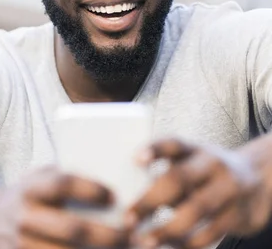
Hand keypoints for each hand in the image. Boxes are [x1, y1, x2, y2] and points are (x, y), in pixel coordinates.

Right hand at [0, 166, 130, 248]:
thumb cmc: (28, 197)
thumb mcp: (38, 179)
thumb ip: (64, 177)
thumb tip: (113, 176)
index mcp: (30, 190)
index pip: (61, 185)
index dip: (89, 189)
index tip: (114, 195)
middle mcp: (24, 218)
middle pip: (70, 229)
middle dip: (106, 235)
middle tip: (132, 232)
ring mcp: (21, 245)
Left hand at [126, 138, 271, 248]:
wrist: (256, 181)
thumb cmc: (204, 174)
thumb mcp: (189, 163)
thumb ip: (165, 174)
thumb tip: (130, 200)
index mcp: (194, 149)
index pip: (172, 144)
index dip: (154, 149)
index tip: (136, 160)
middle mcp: (212, 165)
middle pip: (179, 179)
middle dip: (150, 201)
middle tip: (127, 218)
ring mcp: (229, 188)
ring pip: (196, 209)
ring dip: (167, 228)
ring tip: (144, 241)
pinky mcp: (239, 214)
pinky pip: (211, 232)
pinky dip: (188, 242)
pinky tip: (169, 245)